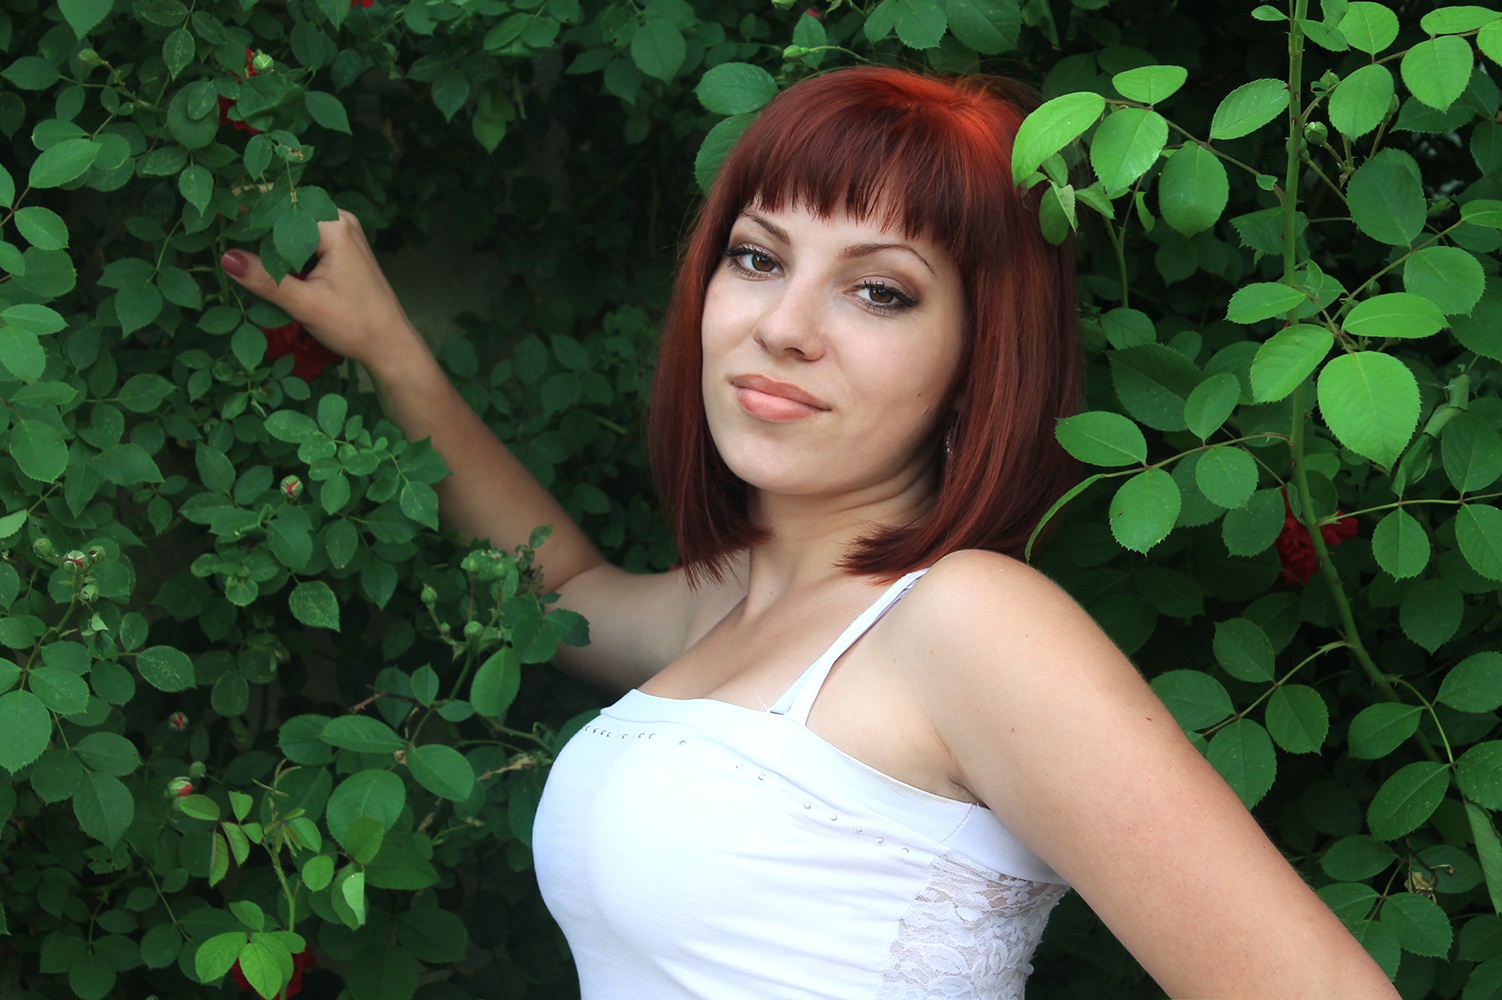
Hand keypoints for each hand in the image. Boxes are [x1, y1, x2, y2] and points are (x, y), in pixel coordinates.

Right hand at [219, 210, 422, 373]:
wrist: (391, 345)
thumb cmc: (356, 325)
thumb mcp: (305, 305)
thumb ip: (265, 280)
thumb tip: (225, 257)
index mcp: (334, 226)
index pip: (280, 207)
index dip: (247, 213)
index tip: (215, 221)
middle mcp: (339, 222)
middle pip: (285, 214)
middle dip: (254, 225)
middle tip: (217, 235)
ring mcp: (341, 234)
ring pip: (292, 228)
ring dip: (266, 239)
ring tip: (231, 246)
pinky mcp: (339, 250)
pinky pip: (303, 240)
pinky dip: (282, 250)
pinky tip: (260, 262)